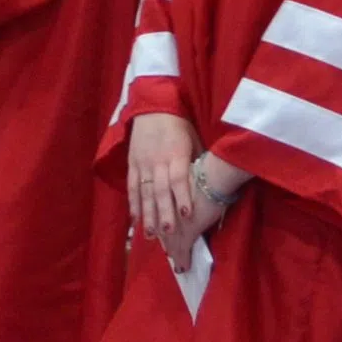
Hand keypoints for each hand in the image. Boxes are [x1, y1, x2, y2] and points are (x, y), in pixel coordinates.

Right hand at [128, 110, 204, 263]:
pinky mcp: (132, 163)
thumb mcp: (193, 140)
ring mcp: (143, 163)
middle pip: (160, 190)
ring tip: (149, 235)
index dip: (181, 196)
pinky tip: (135, 219)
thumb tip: (209, 185)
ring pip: (144, 191)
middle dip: (163, 212)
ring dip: (147, 214)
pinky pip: (132, 186)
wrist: (153, 107)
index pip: (178, 178)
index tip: (186, 215)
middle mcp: (158, 160)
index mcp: (176, 154)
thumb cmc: (179, 125)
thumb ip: (197, 162)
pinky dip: (133, 203)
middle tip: (167, 233)